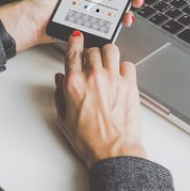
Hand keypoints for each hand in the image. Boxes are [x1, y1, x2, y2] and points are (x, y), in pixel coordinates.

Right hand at [53, 31, 146, 166]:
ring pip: (111, 50)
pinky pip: (128, 65)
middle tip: (92, 60)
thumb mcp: (63, 120)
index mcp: (74, 84)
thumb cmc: (90, 141)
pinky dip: (124, 68)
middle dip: (91, 53)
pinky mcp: (130, 85)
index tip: (76, 37)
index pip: (73, 52)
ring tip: (107, 62)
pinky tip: (120, 76)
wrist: (114, 152)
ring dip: (107, 54)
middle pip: (92, 50)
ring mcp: (113, 79)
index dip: (74, 41)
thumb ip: (59, 96)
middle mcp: (94, 78)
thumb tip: (59, 80)